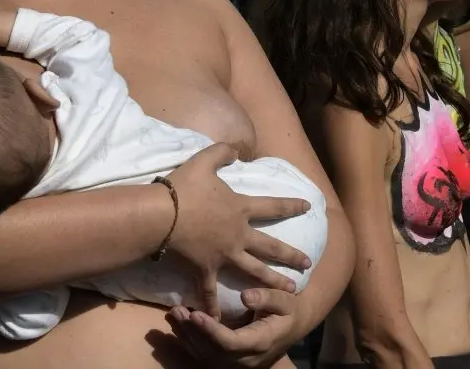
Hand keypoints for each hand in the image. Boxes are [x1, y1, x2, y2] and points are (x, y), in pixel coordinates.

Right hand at [165, 143, 311, 318]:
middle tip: (308, 264)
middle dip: (291, 255)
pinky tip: (218, 319)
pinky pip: (210, 291)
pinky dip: (213, 306)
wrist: (161, 215)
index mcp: (240, 209)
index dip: (291, 206)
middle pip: (271, 246)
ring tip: (290, 290)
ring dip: (273, 281)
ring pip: (255, 271)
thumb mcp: (205, 160)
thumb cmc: (183, 187)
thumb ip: (223, 152)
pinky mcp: (205, 269)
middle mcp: (238, 234)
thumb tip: (238, 151)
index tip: (307, 207)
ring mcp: (224, 254)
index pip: (273, 207)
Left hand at [168, 288, 304, 367]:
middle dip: (193, 332)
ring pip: (206, 355)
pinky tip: (178, 324)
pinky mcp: (230, 359)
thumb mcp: (286, 299)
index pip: (230, 342)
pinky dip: (190, 340)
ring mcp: (238, 362)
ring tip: (174, 314)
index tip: (196, 314)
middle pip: (213, 351)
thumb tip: (246, 296)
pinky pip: (206, 354)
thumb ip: (267, 297)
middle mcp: (247, 358)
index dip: (211, 330)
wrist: (295, 324)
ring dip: (187, 336)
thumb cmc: (290, 307)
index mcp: (260, 342)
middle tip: (177, 311)